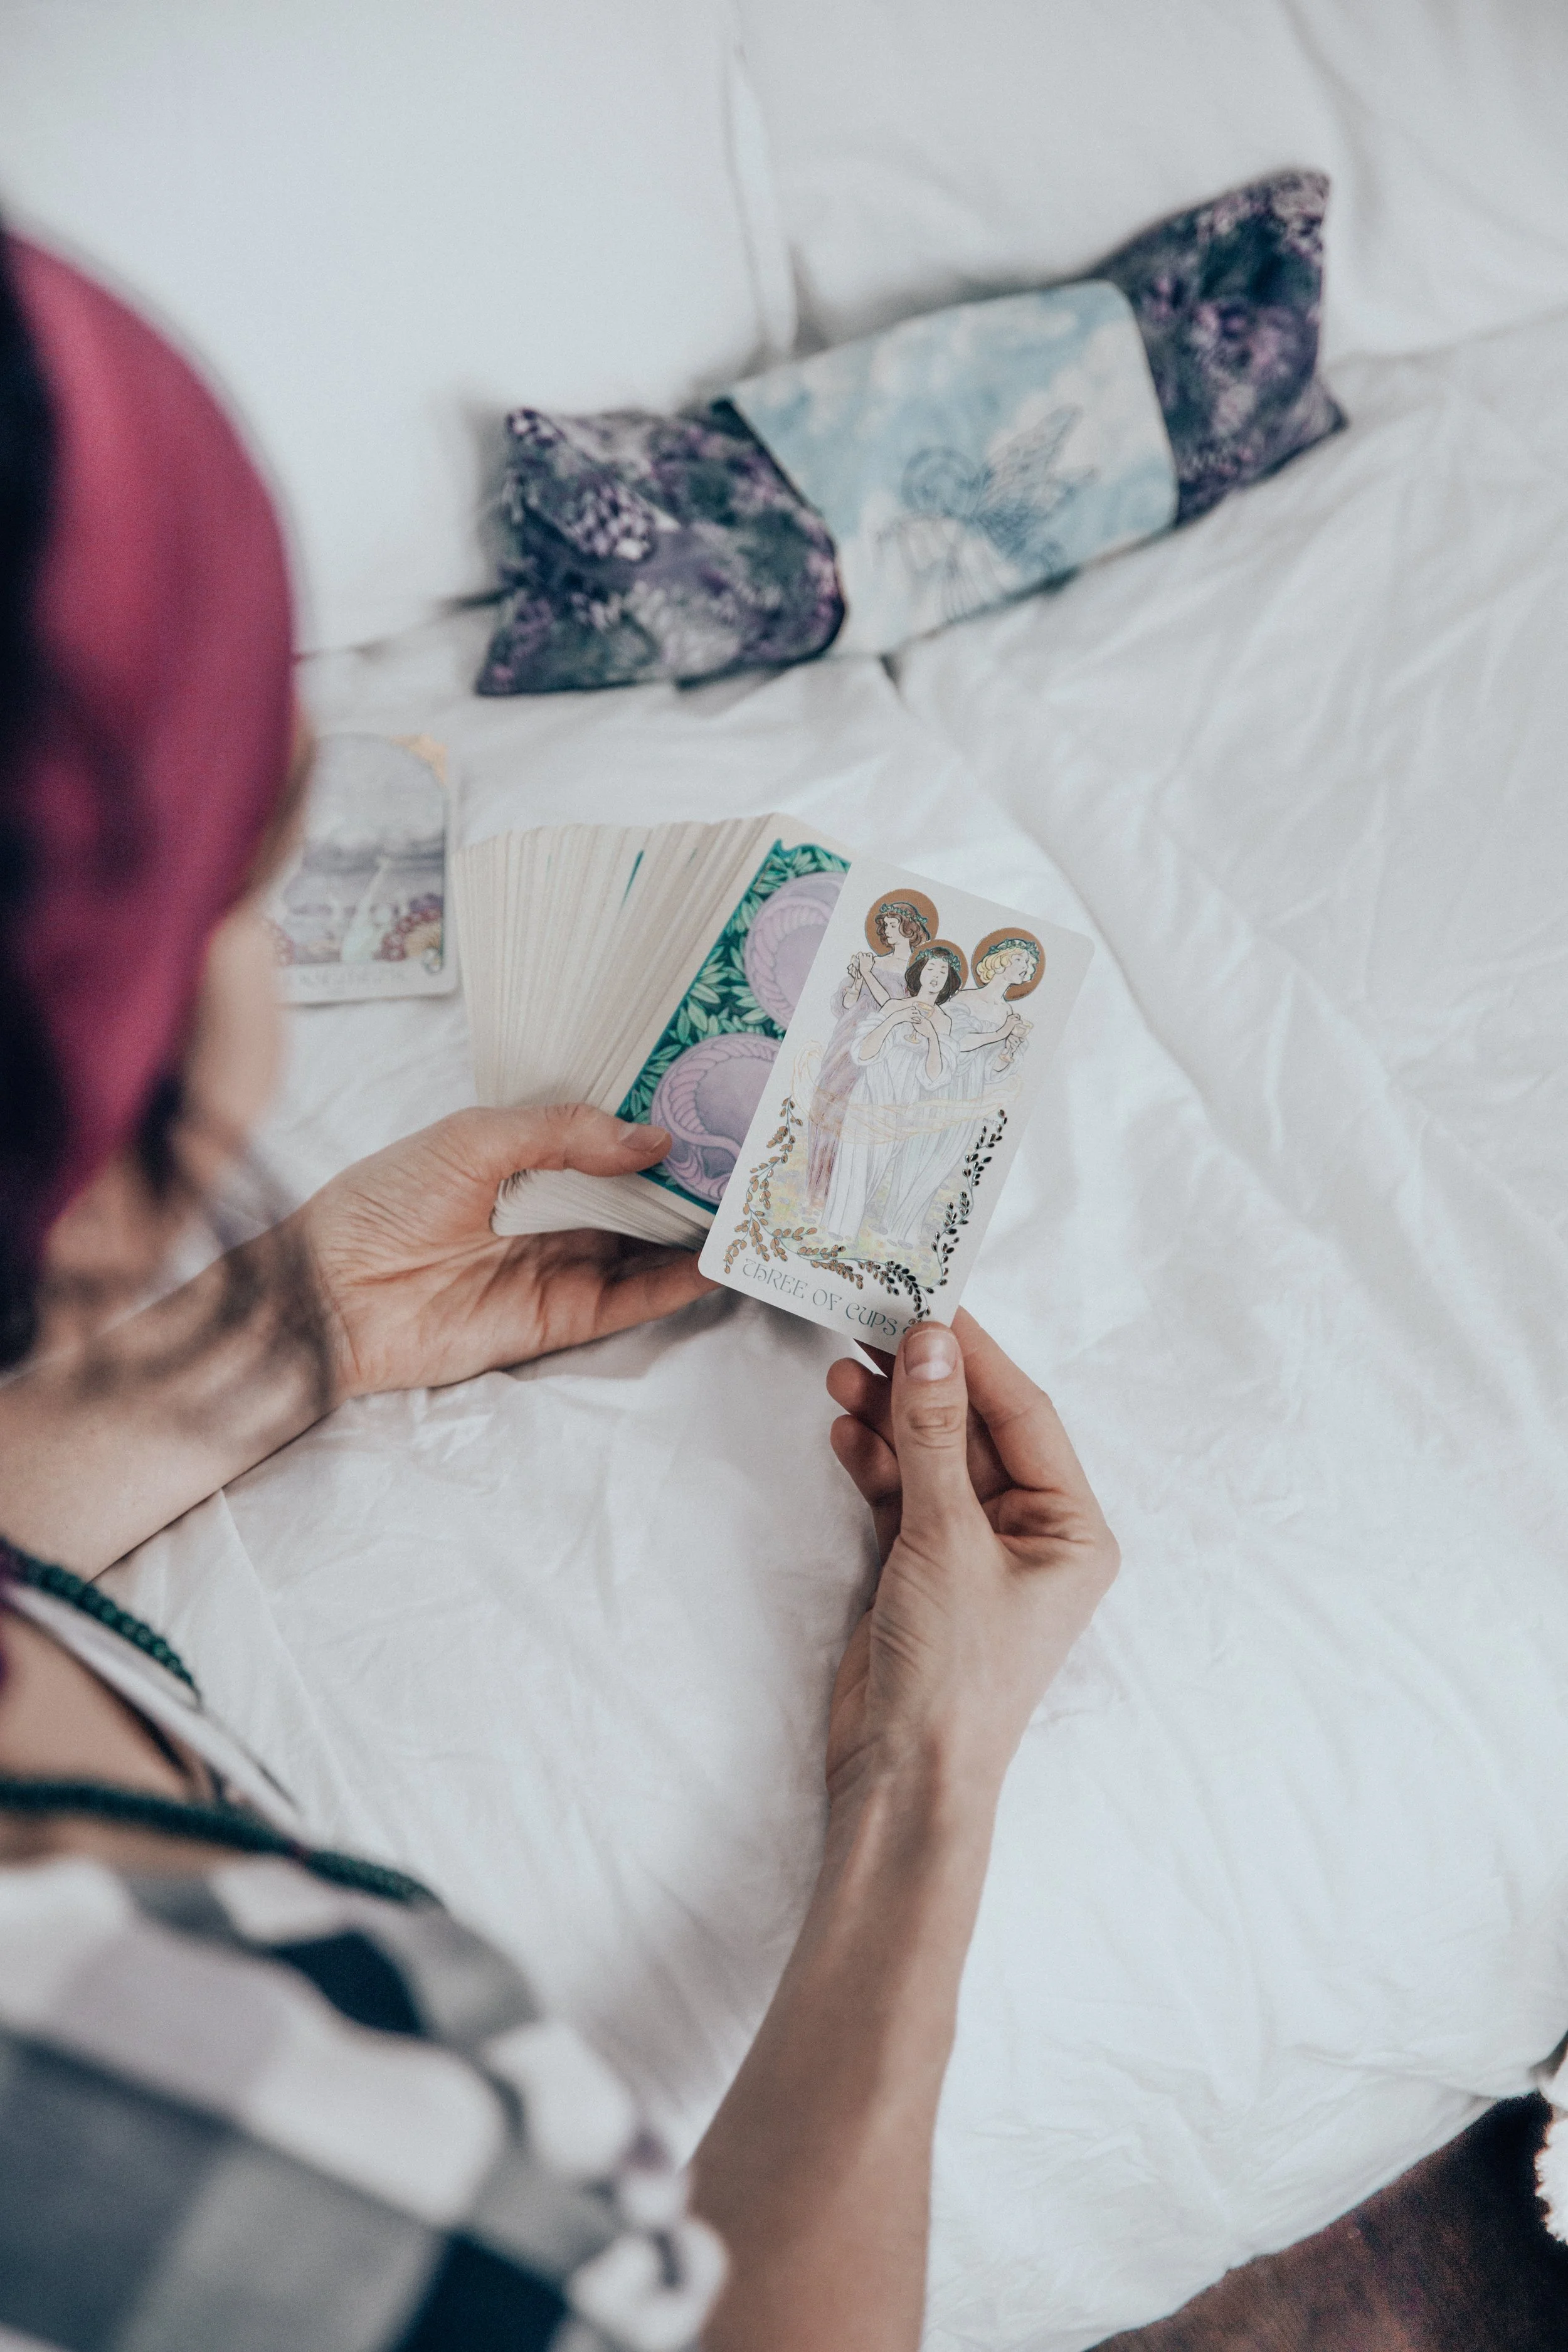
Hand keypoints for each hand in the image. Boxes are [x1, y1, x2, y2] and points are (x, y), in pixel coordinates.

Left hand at [291, 1105, 714, 1399]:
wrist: (330, 1292)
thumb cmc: (384, 1201)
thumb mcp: (473, 1139)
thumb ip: (563, 1132)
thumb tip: (651, 1138)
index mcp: (529, 1159)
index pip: (612, 1142)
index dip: (662, 1129)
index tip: (718, 1109)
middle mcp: (555, 1211)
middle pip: (642, 1196)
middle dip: (695, 1180)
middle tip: (758, 1158)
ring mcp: (563, 1265)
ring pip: (650, 1247)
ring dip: (698, 1231)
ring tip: (756, 1208)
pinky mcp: (563, 1318)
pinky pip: (633, 1300)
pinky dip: (677, 1284)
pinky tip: (716, 1260)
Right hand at [823, 1311, 1117, 1806]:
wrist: (904, 1777)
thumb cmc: (955, 1672)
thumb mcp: (946, 1540)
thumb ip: (933, 1439)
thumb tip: (931, 1344)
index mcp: (1072, 1528)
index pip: (1025, 1415)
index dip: (977, 1355)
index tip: (931, 1298)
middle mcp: (1031, 1534)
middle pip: (975, 1430)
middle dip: (925, 1381)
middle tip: (872, 1321)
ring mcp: (973, 1551)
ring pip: (932, 1458)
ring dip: (891, 1416)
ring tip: (843, 1370)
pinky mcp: (921, 1569)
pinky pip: (901, 1494)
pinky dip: (873, 1462)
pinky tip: (844, 1428)